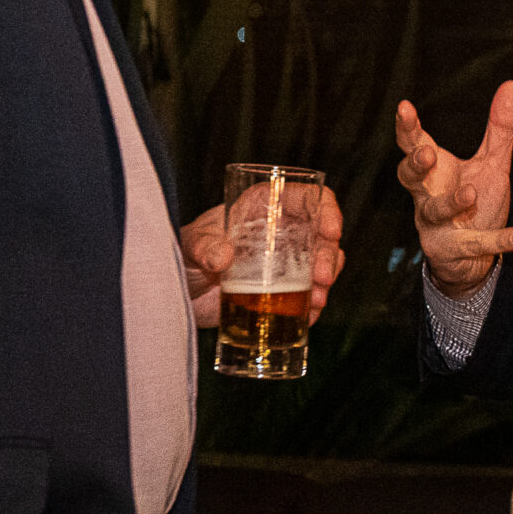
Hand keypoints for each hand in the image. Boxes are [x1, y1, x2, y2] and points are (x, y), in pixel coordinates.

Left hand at [182, 190, 345, 329]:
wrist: (181, 291)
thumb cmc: (185, 254)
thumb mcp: (191, 244)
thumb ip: (204, 246)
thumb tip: (221, 257)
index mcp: (263, 206)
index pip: (305, 198)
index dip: (326, 210)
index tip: (331, 231)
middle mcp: (280, 230)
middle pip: (320, 235)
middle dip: (328, 256)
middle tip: (322, 279)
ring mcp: (284, 261)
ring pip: (321, 264)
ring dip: (324, 283)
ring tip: (315, 302)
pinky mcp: (282, 289)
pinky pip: (309, 293)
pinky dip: (313, 304)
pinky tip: (308, 316)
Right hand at [394, 81, 512, 295]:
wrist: (469, 258)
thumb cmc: (474, 202)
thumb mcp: (491, 163)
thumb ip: (499, 129)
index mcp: (433, 171)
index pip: (413, 144)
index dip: (406, 127)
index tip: (404, 107)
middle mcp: (426, 196)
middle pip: (408, 178)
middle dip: (414, 165)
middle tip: (427, 153)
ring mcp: (435, 225)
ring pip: (434, 212)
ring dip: (451, 202)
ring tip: (470, 192)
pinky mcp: (453, 251)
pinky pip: (476, 244)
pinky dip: (500, 240)